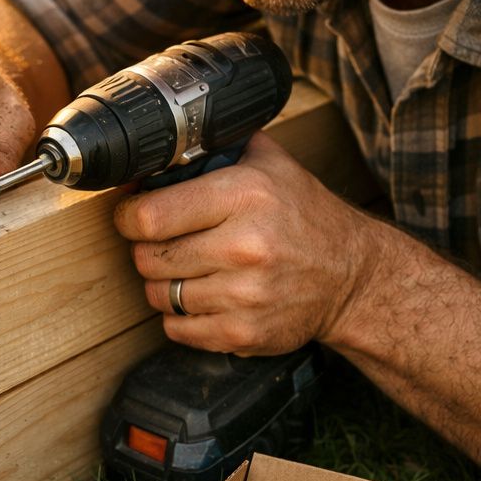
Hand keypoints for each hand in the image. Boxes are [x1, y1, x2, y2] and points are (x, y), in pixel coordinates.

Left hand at [112, 133, 384, 354]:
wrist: (352, 276)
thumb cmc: (304, 216)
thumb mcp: (270, 163)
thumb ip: (218, 147)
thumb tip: (157, 146)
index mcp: (245, 196)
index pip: (149, 215)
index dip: (128, 216)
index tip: (132, 215)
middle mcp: (244, 246)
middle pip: (148, 258)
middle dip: (147, 249)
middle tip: (165, 243)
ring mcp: (245, 295)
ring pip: (159, 296)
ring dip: (163, 284)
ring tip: (188, 270)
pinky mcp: (244, 333)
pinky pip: (178, 330)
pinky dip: (181, 317)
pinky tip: (204, 298)